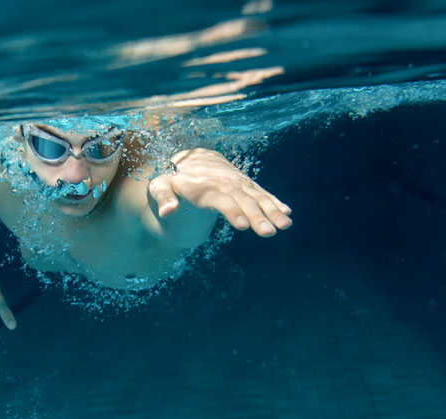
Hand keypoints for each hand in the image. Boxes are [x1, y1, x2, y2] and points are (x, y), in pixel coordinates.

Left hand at [148, 148, 291, 236]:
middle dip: (257, 216)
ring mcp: (237, 182)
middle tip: (268, 232)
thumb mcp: (159, 185)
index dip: (231, 211)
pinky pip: (261, 193)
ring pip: (256, 196)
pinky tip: (286, 212)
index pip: (220, 199)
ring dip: (272, 210)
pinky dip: (274, 201)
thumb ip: (162, 197)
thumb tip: (167, 211)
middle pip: (242, 200)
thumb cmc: (171, 178)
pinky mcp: (245, 184)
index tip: (242, 225)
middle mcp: (223, 182)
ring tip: (285, 224)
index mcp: (203, 185)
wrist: (189, 159)